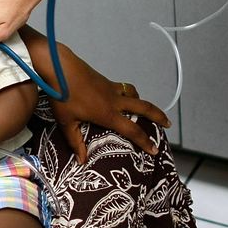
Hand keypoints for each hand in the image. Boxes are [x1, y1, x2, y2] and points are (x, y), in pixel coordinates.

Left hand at [47, 44, 169, 162]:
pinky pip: (124, 88)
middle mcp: (114, 101)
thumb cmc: (62, 95)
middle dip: (159, 116)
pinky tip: (122, 97)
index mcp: (107, 114)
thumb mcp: (67, 122)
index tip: (154, 150)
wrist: (60, 67)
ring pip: (135, 95)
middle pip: (145, 107)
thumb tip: (81, 160)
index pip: (132, 130)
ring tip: (145, 111)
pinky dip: (129, 94)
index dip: (145, 141)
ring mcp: (111, 88)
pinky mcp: (106, 81)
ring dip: (143, 103)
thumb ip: (75, 142)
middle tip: (168, 123)